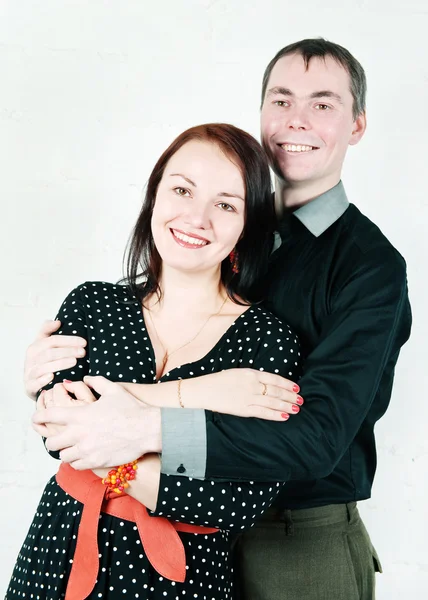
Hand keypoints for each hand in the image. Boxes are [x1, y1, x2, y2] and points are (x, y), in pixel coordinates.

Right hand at [24, 320, 86, 399]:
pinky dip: (43, 379)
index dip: (68, 340)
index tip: (83, 342)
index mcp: (35, 347)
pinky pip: (35, 383)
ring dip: (60, 364)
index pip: (52, 340)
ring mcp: (29, 373)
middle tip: (83, 352)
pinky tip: (53, 377)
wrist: (31, 384)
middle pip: (50, 353)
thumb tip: (58, 322)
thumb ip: (47, 331)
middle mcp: (31, 359)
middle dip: (68, 351)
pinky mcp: (29, 387)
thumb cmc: (41, 363)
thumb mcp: (42, 346)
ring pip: (44, 367)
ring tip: (74, 361)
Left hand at [32, 376, 161, 469]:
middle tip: (57, 437)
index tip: (36, 419)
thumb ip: (95, 382)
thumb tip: (84, 379)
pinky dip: (76, 461)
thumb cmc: (131, 408)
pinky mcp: (96, 461)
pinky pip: (76, 465)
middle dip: (52, 438)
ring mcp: (87, 449)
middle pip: (51, 441)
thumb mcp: (113, 389)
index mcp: (80, 414)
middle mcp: (79, 433)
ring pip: (63, 456)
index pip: (49, 415)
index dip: (38, 417)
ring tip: (71, 448)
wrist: (147, 429)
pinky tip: (82, 456)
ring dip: (65, 451)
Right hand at [181, 369, 302, 419]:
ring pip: (272, 402)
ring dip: (286, 406)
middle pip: (276, 391)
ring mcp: (248, 398)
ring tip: (296, 409)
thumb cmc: (218, 381)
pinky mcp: (243, 409)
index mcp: (250, 373)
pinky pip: (263, 413)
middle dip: (290, 396)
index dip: (287, 384)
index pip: (274, 378)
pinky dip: (275, 415)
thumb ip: (252, 377)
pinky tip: (284, 416)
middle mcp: (252, 385)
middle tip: (301, 400)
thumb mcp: (237, 373)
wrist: (202, 391)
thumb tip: (267, 383)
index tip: (296, 387)